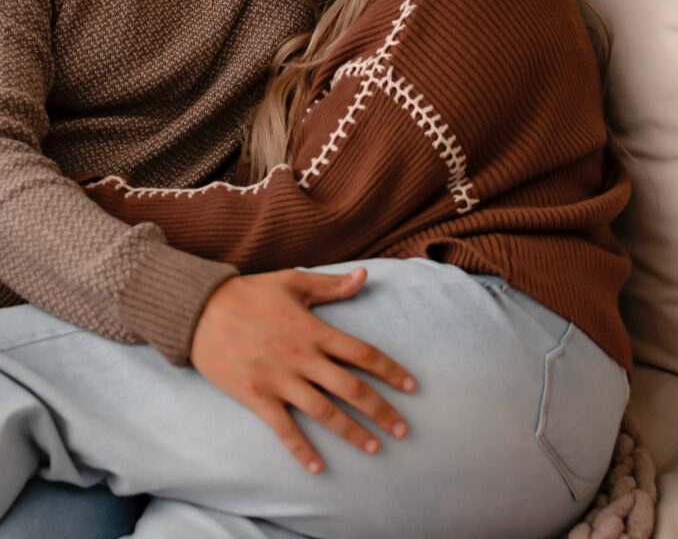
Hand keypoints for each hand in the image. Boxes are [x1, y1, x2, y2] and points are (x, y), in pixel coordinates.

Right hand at [190, 267, 415, 473]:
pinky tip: (317, 468)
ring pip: (324, 412)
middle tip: (403, 430)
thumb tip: (365, 276)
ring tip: (374, 448)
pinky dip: (301, 450)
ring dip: (351, 432)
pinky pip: (283, 428)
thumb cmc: (248, 293)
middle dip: (380, 410)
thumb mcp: (292, 281)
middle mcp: (302, 357)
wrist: (200, 310)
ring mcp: (279, 379)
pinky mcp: (257, 396)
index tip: (411, 387)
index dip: (390, 371)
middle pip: (351, 388)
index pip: (362, 353)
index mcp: (314, 329)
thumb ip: (331, 285)